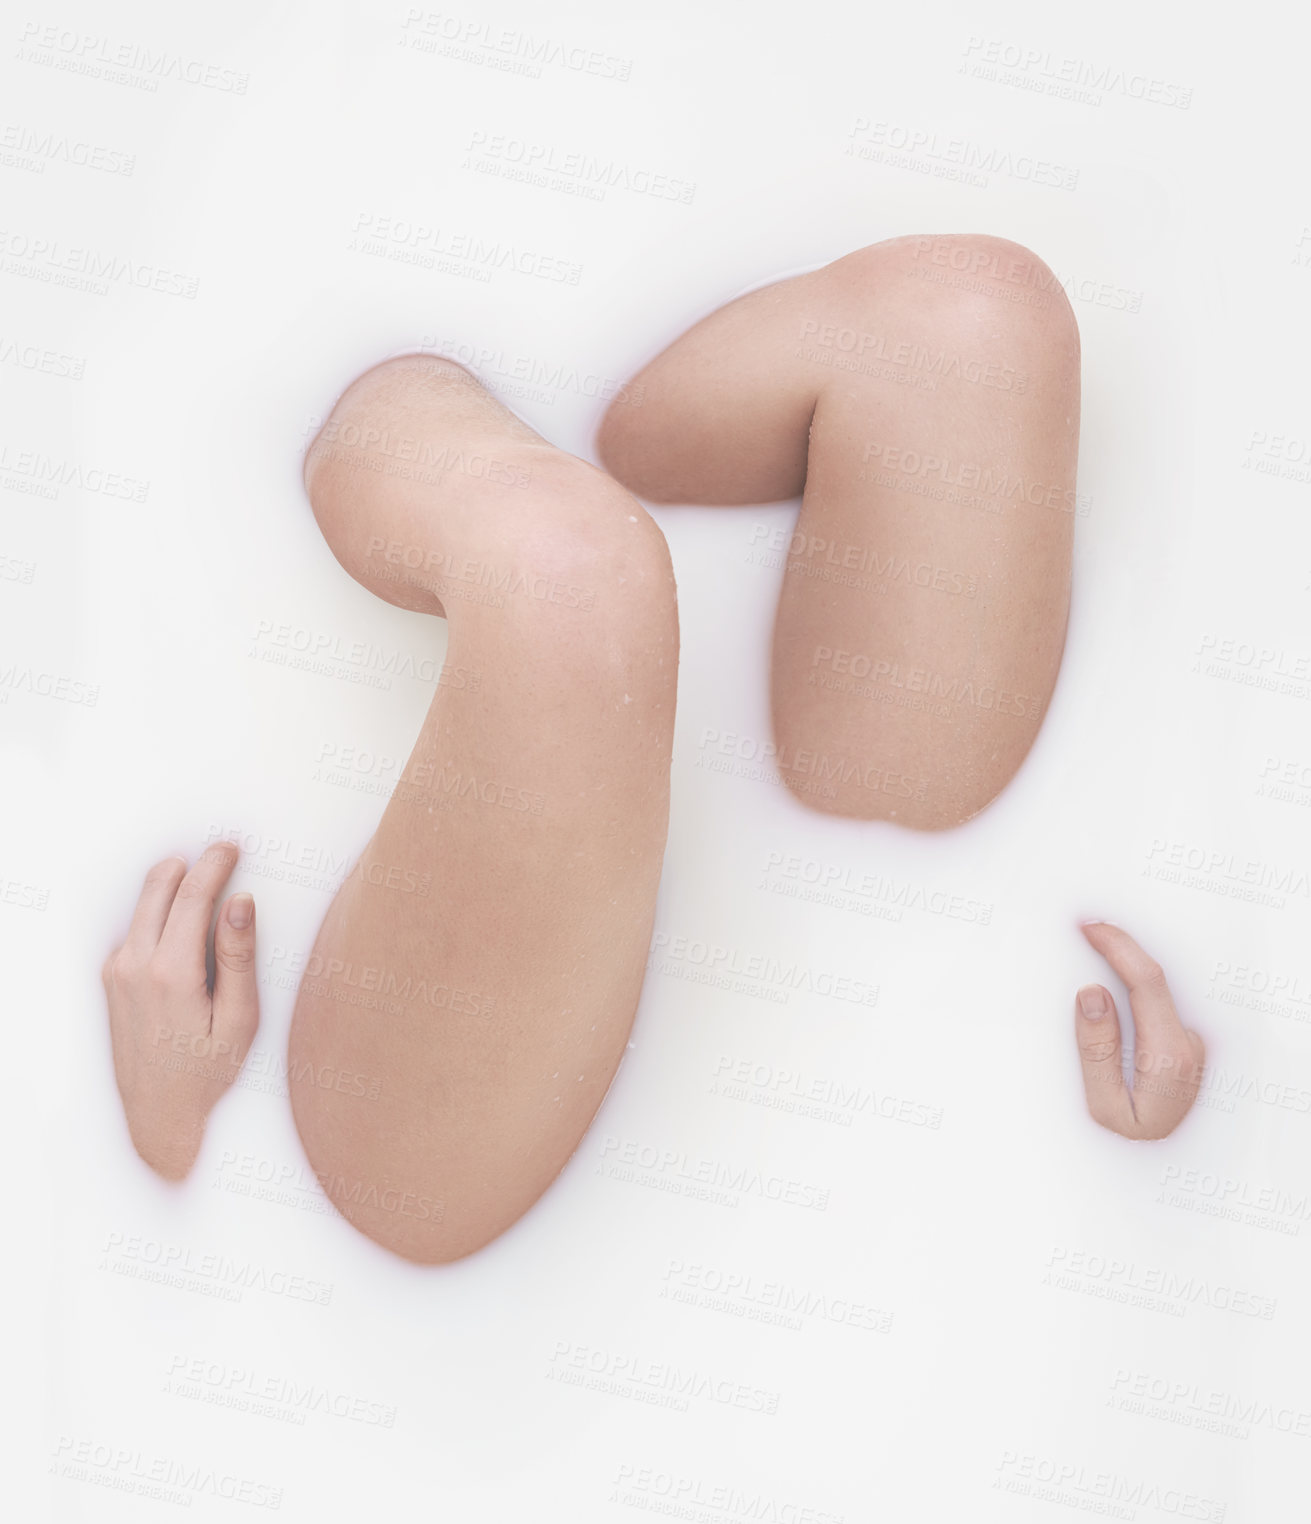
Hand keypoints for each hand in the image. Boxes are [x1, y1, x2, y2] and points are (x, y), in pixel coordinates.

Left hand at [102, 842, 258, 1178]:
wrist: (159, 1115)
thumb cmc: (207, 1072)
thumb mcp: (240, 1019)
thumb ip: (239, 956)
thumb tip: (241, 904)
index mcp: (172, 972)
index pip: (194, 896)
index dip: (216, 864)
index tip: (231, 848)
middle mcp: (135, 965)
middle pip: (160, 888)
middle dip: (193, 865)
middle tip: (221, 855)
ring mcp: (118, 971)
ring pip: (143, 905)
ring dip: (171, 886)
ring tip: (202, 882)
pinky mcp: (112, 980)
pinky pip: (134, 930)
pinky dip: (156, 914)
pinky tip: (180, 926)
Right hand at [1074, 922, 1205, 1139]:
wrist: (1170, 1179)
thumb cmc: (1133, 1149)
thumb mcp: (1102, 1108)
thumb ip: (1096, 1048)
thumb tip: (1092, 994)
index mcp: (1171, 1054)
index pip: (1146, 982)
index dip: (1117, 946)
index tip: (1089, 927)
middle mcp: (1191, 1045)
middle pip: (1156, 977)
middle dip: (1122, 946)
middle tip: (1088, 926)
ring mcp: (1194, 1047)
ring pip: (1161, 990)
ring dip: (1130, 963)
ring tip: (1099, 945)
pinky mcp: (1188, 1050)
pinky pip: (1162, 1004)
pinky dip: (1139, 984)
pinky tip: (1118, 977)